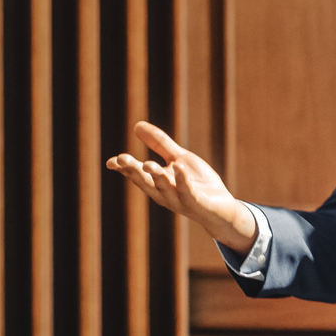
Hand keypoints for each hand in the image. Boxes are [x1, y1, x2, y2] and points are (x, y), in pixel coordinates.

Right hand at [106, 121, 257, 253]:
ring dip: (156, 177)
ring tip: (147, 163)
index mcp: (159, 183)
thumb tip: (136, 125)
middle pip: (147, 183)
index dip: (125, 169)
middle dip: (134, 172)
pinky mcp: (198, 204)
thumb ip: (159, 144)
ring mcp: (181, 200)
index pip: (138, 176)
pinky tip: (178, 168)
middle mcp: (166, 194)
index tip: (111, 161)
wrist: (224, 210)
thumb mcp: (179, 158)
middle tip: (121, 160)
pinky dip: (182, 181)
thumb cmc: (199, 184)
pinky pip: (188, 193)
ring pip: (165, 189)